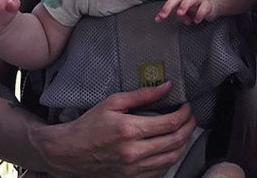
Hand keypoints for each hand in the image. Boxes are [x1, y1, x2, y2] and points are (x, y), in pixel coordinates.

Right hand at [31, 82, 196, 177]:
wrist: (66, 152)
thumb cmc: (88, 125)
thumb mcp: (113, 103)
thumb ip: (143, 95)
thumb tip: (167, 86)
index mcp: (130, 131)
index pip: (170, 124)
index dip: (185, 114)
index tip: (187, 107)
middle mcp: (133, 153)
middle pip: (175, 142)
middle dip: (189, 128)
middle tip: (190, 118)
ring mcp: (131, 170)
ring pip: (170, 160)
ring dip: (182, 145)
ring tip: (183, 132)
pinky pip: (158, 173)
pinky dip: (168, 160)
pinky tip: (169, 149)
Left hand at [156, 0, 216, 23]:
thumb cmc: (197, 5)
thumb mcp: (186, 10)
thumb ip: (178, 14)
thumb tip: (169, 20)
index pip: (172, 0)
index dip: (165, 8)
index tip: (159, 19)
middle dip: (170, 5)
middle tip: (164, 15)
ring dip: (184, 5)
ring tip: (180, 14)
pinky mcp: (209, 4)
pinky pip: (204, 8)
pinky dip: (199, 14)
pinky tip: (196, 20)